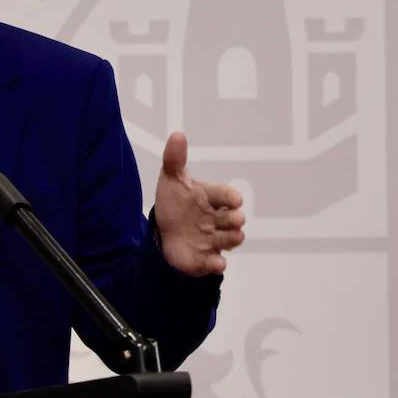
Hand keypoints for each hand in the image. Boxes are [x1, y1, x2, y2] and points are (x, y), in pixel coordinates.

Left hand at [153, 132, 245, 275]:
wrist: (164, 232)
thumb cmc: (175, 202)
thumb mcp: (171, 179)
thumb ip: (175, 158)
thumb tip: (177, 134)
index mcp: (212, 198)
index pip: (227, 195)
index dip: (230, 197)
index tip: (234, 200)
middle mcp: (217, 219)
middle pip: (233, 219)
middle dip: (234, 219)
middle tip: (232, 220)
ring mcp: (214, 239)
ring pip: (231, 240)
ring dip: (231, 239)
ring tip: (229, 237)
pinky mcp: (206, 258)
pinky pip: (216, 263)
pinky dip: (217, 264)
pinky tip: (216, 263)